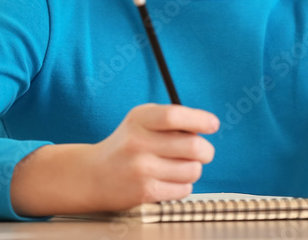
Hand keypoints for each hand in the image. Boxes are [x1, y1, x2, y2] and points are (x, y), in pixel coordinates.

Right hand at [87, 104, 217, 209]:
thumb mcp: (140, 120)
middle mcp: (138, 143)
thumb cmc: (126, 145)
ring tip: (179, 166)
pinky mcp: (145, 192)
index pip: (174, 116)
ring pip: (193, 170)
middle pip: (193, 146)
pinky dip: (183, 185)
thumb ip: (170, 119)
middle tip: (203, 152)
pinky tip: (168, 180)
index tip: (213, 124)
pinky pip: (184, 189)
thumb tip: (204, 127)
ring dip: (193, 169)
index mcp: (139, 119)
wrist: (94, 175)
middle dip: (206, 150)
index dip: (199, 119)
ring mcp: (141, 169)